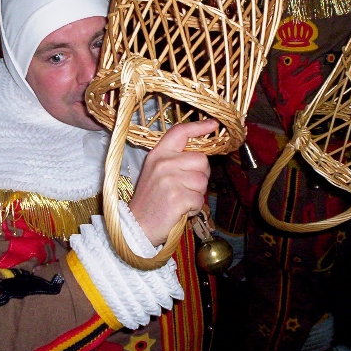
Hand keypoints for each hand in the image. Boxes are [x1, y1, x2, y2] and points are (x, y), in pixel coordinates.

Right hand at [129, 119, 217, 245]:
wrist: (136, 226)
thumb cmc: (150, 200)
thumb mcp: (156, 172)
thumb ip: (174, 160)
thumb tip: (201, 155)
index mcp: (158, 154)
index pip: (180, 132)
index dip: (199, 127)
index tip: (213, 124)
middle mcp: (163, 163)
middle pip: (201, 159)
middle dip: (201, 175)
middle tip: (186, 188)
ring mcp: (170, 179)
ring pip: (203, 181)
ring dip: (197, 194)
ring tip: (180, 200)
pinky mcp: (177, 197)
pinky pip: (199, 199)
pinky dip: (194, 208)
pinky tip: (180, 210)